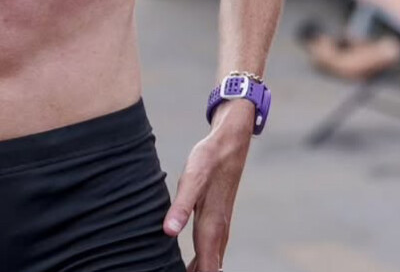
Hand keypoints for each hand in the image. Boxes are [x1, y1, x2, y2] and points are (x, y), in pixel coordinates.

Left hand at [164, 101, 255, 271]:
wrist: (231, 142)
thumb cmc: (210, 158)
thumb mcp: (192, 178)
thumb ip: (180, 206)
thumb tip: (168, 232)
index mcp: (212, 227)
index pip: (207, 270)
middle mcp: (218, 232)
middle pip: (209, 270)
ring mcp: (219, 227)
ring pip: (210, 262)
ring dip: (199, 271)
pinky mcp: (216, 220)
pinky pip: (209, 251)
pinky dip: (200, 263)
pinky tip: (189, 266)